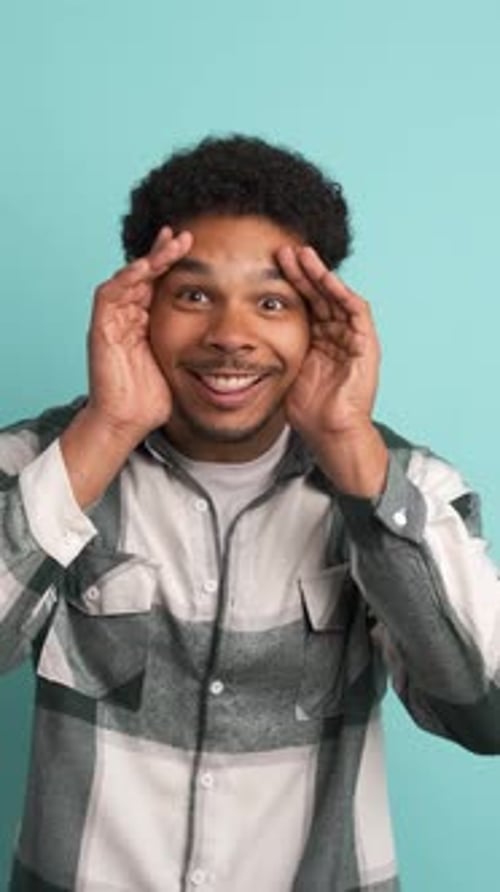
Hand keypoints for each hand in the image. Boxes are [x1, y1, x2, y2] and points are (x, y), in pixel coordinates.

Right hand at [87, 226, 192, 439]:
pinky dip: (127, 279)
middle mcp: (126, 317)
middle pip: (143, 274)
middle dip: (164, 253)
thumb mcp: (180, 365)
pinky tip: (146, 268)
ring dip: (150, 259)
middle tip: (186, 235)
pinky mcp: (100, 329)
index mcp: (144, 323)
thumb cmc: (151, 400)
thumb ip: (193, 346)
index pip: (157, 284)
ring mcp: (112, 321)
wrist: (126, 423)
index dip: (172, 263)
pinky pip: (110, 295)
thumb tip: (230, 341)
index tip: (194, 245)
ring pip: (128, 278)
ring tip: (171, 244)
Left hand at [276, 244, 387, 495]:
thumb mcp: (283, 373)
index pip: (304, 303)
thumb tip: (237, 343)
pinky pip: (356, 312)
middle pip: (319, 294)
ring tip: (303, 256)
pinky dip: (342, 294)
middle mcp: (337, 335)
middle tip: (283, 251)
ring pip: (337, 297)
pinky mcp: (367, 345)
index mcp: (318, 340)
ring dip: (321, 276)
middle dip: (302, 272)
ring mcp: (353, 339)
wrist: (331, 432)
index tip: (268, 266)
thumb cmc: (307, 410)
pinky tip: (327, 280)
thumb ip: (271, 352)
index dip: (288, 284)